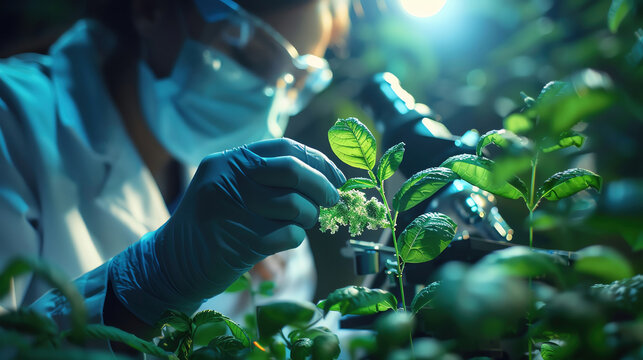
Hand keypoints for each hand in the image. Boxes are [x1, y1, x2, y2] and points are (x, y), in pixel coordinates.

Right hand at [109, 138, 344, 323]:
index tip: (336, 177)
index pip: (285, 148)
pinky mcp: (243, 241)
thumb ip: (265, 177)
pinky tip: (283, 240)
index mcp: (228, 160)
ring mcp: (234, 209)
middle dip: (321, 186)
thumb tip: (322, 177)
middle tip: (332, 200)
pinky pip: (290, 234)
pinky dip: (295, 238)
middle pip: (293, 171)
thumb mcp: (228, 187)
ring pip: (296, 205)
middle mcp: (229, 178)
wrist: (171, 263)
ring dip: (309, 217)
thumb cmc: (210, 224)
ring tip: (300, 223)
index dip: (317, 160)